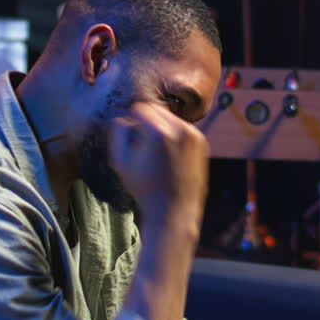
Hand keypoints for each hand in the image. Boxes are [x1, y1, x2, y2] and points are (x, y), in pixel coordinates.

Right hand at [108, 102, 208, 227]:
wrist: (174, 210)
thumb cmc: (145, 189)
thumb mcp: (120, 162)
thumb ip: (118, 132)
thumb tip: (124, 118)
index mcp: (159, 132)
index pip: (140, 108)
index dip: (132, 123)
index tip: (133, 141)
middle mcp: (180, 129)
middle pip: (156, 110)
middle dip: (147, 124)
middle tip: (144, 147)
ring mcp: (194, 135)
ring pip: (170, 118)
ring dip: (161, 128)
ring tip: (157, 154)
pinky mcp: (202, 142)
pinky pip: (182, 129)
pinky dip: (174, 137)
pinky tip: (169, 158)